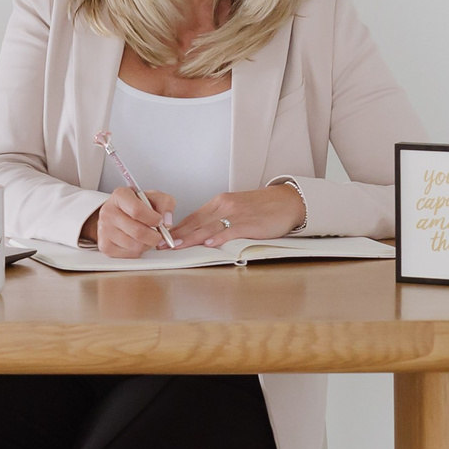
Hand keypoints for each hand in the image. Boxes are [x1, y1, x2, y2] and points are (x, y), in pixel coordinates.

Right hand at [84, 187, 175, 257]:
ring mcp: (104, 230)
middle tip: (159, 234)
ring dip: (147, 244)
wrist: (119, 214)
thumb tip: (167, 222)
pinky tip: (138, 242)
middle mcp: (108, 211)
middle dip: (155, 236)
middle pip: (137, 231)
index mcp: (120, 195)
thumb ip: (165, 203)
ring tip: (147, 237)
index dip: (153, 219)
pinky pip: (129, 254)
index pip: (137, 210)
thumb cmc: (138, 206)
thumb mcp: (154, 197)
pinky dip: (138, 251)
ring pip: (135, 246)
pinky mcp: (105, 246)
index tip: (160, 221)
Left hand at [172, 183, 305, 247]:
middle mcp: (224, 206)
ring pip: (208, 226)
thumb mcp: (236, 209)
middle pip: (196, 222)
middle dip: (177, 235)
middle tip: (161, 244)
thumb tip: (202, 234)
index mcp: (219, 203)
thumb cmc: (262, 207)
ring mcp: (236, 214)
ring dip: (191, 237)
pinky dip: (218, 237)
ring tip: (176, 246)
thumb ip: (219, 219)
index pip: (193, 217)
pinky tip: (208, 243)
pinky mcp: (249, 223)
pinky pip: (230, 230)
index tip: (163, 238)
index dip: (177, 228)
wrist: (287, 201)